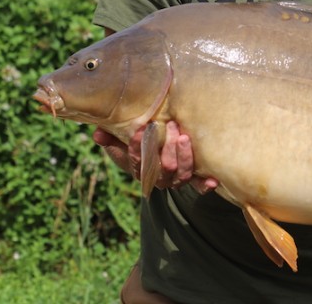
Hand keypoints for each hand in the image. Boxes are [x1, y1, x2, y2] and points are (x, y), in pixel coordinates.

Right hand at [93, 121, 217, 193]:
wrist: (161, 158)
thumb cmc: (141, 145)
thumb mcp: (123, 142)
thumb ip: (111, 137)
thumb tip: (97, 133)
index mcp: (140, 169)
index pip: (136, 161)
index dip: (136, 147)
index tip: (141, 129)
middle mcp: (159, 178)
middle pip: (164, 168)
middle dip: (168, 148)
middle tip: (171, 125)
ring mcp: (176, 179)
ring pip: (181, 175)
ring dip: (184, 157)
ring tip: (184, 137)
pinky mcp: (193, 178)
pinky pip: (199, 185)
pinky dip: (205, 184)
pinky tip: (213, 180)